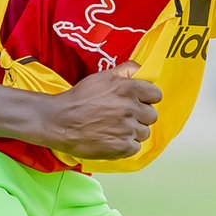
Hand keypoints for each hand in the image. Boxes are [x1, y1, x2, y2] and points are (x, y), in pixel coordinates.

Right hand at [46, 60, 161, 159]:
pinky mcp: (122, 147)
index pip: (156, 95)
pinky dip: (126, 146)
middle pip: (152, 116)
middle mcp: (131, 108)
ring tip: (116, 129)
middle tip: (124, 117)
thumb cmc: (78, 98)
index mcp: (129, 89)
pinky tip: (113, 140)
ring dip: (133, 132)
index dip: (147, 99)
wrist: (60, 121)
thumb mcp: (101, 77)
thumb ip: (124, 71)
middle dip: (140, 117)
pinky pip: (135, 147)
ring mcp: (128, 129)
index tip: (138, 102)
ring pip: (144, 133)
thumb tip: (139, 68)